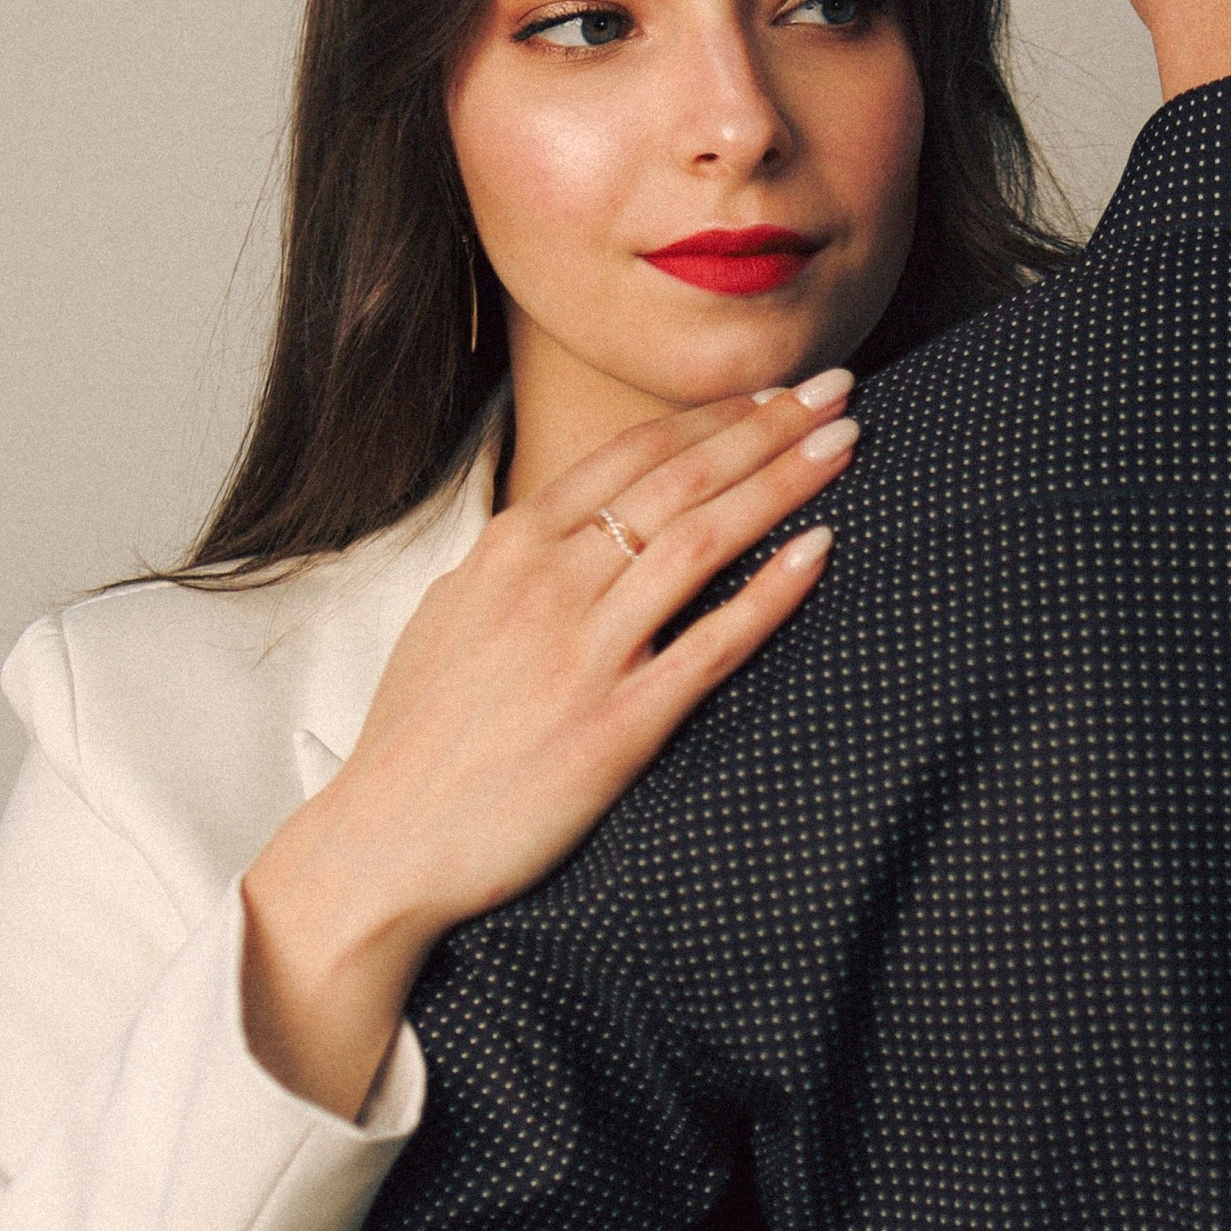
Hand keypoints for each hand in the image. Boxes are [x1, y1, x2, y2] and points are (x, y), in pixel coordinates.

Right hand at [241, 375, 858, 1115]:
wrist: (383, 842)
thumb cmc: (416, 738)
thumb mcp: (451, 614)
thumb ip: (514, 563)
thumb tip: (558, 524)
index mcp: (509, 546)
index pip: (632, 453)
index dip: (713, 415)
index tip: (772, 393)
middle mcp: (549, 581)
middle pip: (681, 478)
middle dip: (768, 425)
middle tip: (837, 388)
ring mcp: (586, 650)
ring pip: (703, 539)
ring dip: (782, 482)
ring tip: (847, 443)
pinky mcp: (618, 725)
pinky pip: (713, 644)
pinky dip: (773, 591)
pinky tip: (821, 550)